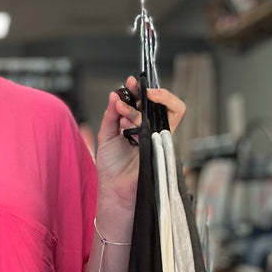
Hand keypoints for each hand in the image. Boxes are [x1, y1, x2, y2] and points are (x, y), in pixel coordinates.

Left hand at [95, 77, 186, 208]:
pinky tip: (127, 123)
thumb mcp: (106, 136)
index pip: (149, 103)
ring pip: (165, 113)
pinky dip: (144, 121)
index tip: (130, 82)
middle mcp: (152, 131)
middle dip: (145, 91)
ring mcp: (159, 139)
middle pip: (161, 103)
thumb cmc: (111, 167)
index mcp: (141, 127)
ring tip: (121, 110)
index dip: (142, 90)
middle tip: (131, 87)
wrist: (113, 189)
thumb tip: (114, 95)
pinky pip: (163, 128)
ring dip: (139, 107)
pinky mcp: (162, 147)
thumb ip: (111, 115)